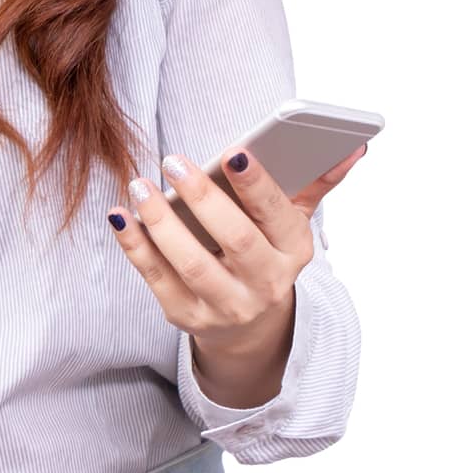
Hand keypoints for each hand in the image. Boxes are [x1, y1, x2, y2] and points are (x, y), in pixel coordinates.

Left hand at [107, 142, 367, 357]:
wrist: (251, 326)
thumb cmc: (266, 250)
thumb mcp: (293, 221)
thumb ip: (316, 180)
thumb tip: (353, 146)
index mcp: (294, 251)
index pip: (277, 215)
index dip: (257, 185)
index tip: (235, 151)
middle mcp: (265, 284)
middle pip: (235, 240)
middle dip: (203, 198)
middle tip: (172, 159)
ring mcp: (226, 306)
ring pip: (191, 265)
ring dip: (161, 223)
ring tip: (140, 184)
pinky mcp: (188, 317)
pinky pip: (157, 280)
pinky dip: (135, 247)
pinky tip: (120, 216)